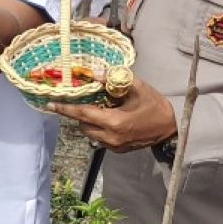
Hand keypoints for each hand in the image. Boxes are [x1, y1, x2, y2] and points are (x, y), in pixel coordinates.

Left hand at [47, 79, 176, 152]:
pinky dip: (99, 129)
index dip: (65, 109)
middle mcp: (111, 137)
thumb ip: (115, 80)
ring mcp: (114, 146)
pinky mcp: (118, 150)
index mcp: (114, 122)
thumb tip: (94, 73)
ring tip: (101, 109)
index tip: (49, 104)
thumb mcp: (137, 88)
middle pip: (83, 125)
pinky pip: (100, 139)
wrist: (173, 128)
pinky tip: (110, 118)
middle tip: (87, 101)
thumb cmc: (155, 105)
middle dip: (81, 113)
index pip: (82, 114)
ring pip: (90, 133)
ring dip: (89, 122)